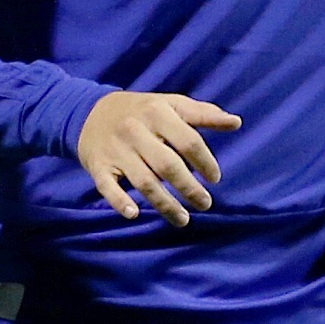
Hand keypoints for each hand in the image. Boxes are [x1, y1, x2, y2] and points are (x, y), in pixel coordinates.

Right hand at [77, 91, 240, 224]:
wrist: (88, 112)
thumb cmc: (141, 110)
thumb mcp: (170, 103)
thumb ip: (203, 114)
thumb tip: (235, 122)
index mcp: (156, 112)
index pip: (188, 141)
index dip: (205, 162)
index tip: (215, 178)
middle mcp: (135, 130)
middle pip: (168, 165)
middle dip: (190, 188)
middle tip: (205, 203)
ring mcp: (116, 150)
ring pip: (143, 181)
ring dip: (165, 204)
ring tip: (183, 219)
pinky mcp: (99, 166)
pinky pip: (108, 187)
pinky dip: (119, 201)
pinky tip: (134, 214)